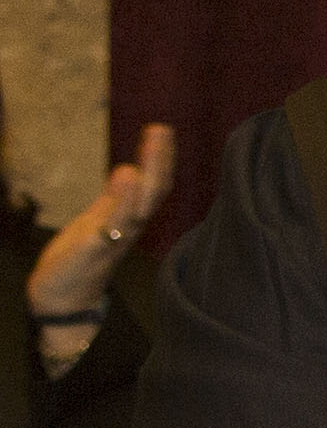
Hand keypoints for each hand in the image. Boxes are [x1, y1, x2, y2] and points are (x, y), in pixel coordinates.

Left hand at [27, 123, 166, 332]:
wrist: (62, 297)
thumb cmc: (80, 258)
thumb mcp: (98, 221)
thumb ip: (115, 198)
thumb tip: (131, 169)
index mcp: (129, 220)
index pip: (153, 187)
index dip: (161, 160)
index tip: (163, 130)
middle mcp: (128, 229)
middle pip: (153, 194)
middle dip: (159, 162)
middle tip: (161, 130)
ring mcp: (113, 239)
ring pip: (139, 208)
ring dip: (147, 176)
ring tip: (149, 146)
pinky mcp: (92, 250)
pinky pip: (113, 225)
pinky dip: (122, 201)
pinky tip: (124, 177)